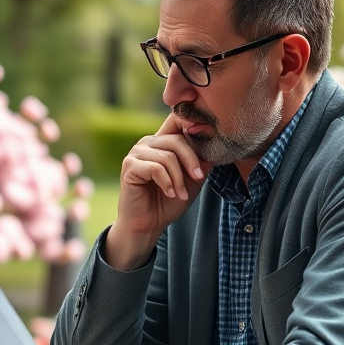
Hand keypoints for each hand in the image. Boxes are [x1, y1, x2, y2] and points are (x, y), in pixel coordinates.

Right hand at [106, 113, 211, 269]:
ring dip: (179, 179)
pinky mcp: (129, 166)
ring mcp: (137, 153)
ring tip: (181, 194)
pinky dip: (166, 183)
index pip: (178, 120)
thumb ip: (201, 163)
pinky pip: (155, 168)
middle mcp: (148, 142)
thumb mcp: (192, 181)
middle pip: (177, 140)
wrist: (148, 224)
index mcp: (163, 141)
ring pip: (167, 156)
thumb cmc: (168, 202)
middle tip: (198, 177)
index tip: (210, 136)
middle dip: (192, 160)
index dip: (193, 123)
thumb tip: (214, 147)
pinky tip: (169, 193)